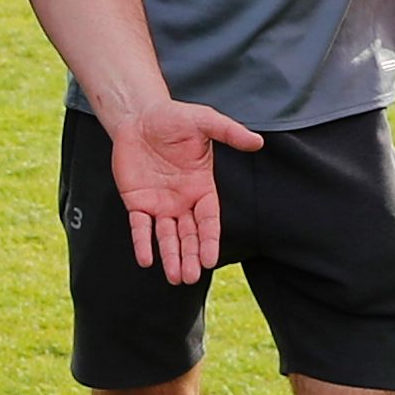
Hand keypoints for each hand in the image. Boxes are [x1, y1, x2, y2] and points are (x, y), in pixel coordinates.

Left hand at [96, 93, 264, 282]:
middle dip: (190, 256)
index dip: (209, 240)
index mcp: (202, 188)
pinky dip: (143, 242)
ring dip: (171, 257)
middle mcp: (182, 201)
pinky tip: (146, 259)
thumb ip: (229, 133)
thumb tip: (257, 142)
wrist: (139, 116)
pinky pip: (140, 227)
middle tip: (190, 278)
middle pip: (189, 235)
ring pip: (167, 237)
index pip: (208, 220)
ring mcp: (160, 204)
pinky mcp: (137, 202)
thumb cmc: (174, 118)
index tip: (210, 260)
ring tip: (175, 278)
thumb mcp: (204, 121)